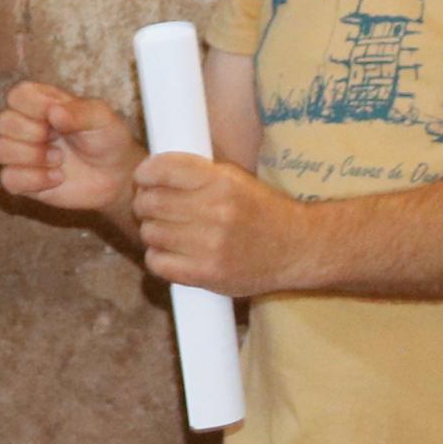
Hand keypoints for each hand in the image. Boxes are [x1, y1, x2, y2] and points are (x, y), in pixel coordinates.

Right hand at [0, 80, 141, 218]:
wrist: (116, 176)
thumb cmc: (107, 140)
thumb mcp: (102, 119)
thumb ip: (79, 112)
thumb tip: (54, 112)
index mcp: (41, 102)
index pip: (17, 95)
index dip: (34, 107)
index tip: (57, 117)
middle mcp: (25, 126)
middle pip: (3, 122)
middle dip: (33, 133)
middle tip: (58, 140)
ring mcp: (21, 154)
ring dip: (31, 156)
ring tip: (58, 159)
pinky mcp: (22, 180)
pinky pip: (7, 179)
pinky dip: (34, 180)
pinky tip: (57, 177)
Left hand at [129, 151, 308, 297]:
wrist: (299, 248)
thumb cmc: (262, 211)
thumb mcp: (236, 179)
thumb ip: (197, 174)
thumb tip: (151, 172)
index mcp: (222, 181)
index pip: (162, 170)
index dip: (145, 173)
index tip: (144, 178)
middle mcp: (216, 211)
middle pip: (150, 203)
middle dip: (143, 203)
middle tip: (150, 207)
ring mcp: (211, 245)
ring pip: (150, 233)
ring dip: (152, 231)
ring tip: (166, 231)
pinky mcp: (207, 274)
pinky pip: (157, 263)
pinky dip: (158, 257)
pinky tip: (171, 253)